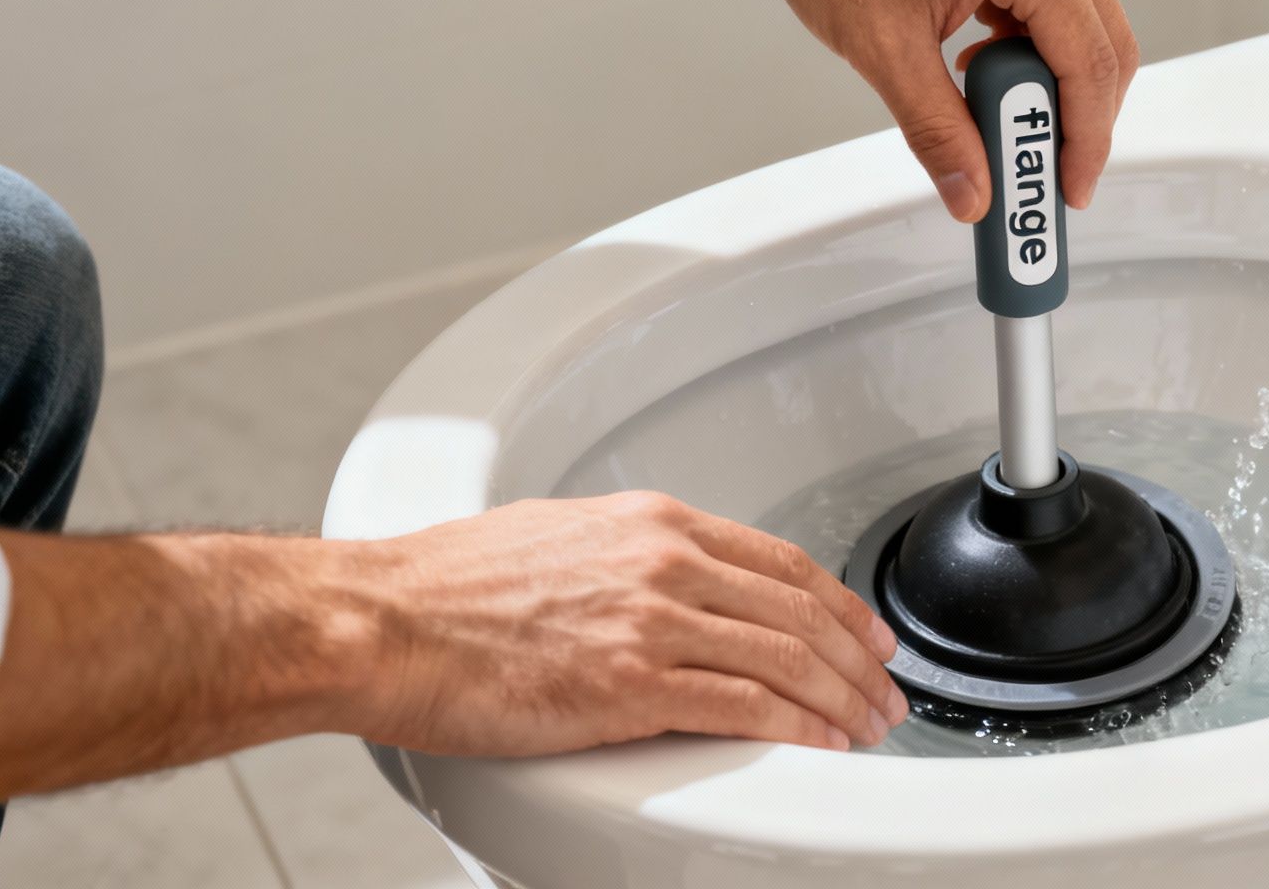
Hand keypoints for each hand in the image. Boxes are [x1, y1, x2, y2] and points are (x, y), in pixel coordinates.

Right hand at [351, 493, 906, 753]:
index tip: (868, 636)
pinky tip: (822, 745)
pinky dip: (798, 728)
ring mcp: (653, 622)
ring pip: (788, 658)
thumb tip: (671, 585)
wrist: (380, 621)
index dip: (841, 604)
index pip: (782, 562)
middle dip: (858, 659)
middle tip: (888, 693)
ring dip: (842, 699)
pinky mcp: (632, 686)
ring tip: (868, 728)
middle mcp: (665, 563)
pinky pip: (747, 707)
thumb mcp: (560, 539)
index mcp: (652, 523)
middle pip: (802, 610)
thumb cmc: (446, 587)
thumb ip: (629, 558)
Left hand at [739, 0, 1139, 221]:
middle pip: (1103, 47)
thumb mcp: (885, 50)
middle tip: (1035, 168)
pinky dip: (1026, 47)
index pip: (1089, 65)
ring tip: (986, 113)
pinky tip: (974, 66)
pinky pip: (1053, 1)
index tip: (1068, 188)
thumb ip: (938, 131)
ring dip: (1044, 82)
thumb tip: (972, 190)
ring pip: (1081, 26)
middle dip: (1073, 119)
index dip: (1085, 141)